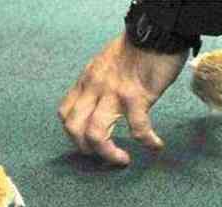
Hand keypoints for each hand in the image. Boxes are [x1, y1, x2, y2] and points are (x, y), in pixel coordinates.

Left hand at [58, 33, 188, 164]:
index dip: (72, 133)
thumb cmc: (135, 49)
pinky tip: (155, 145)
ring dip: (108, 154)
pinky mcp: (136, 96)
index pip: (65, 113)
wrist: (156, 32)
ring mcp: (113, 94)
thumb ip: (97, 85)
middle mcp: (93, 89)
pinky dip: (147, 141)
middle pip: (74, 129)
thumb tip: (98, 105)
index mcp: (85, 82)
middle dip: (85, 149)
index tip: (86, 142)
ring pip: (96, 134)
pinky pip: (137, 128)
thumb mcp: (103, 65)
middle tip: (101, 157)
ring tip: (121, 160)